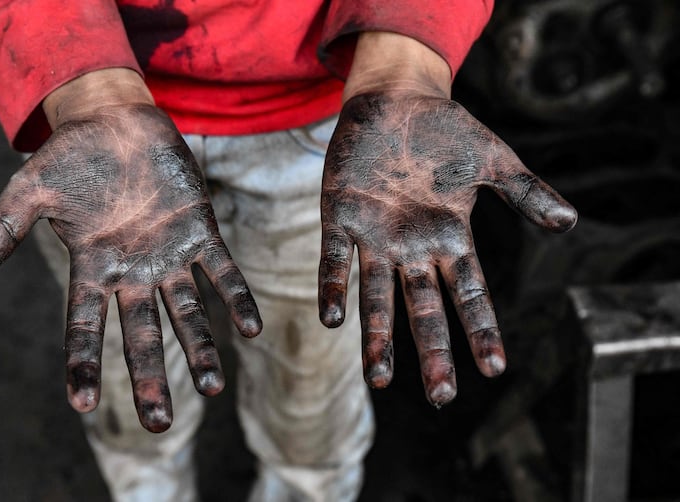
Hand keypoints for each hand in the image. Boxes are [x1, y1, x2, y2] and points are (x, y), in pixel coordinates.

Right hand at [0, 100, 261, 431]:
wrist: (115, 120)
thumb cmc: (70, 157)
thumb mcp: (30, 191)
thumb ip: (5, 229)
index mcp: (93, 268)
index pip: (85, 326)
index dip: (84, 364)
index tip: (84, 405)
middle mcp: (134, 272)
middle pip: (142, 333)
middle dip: (151, 376)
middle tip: (160, 424)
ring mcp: (170, 256)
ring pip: (187, 312)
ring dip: (200, 348)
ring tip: (213, 388)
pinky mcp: (201, 232)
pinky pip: (222, 271)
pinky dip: (236, 297)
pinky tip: (251, 328)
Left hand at [318, 90, 575, 405]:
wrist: (394, 99)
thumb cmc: (444, 130)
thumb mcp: (491, 160)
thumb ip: (524, 192)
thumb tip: (569, 221)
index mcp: (450, 236)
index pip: (470, 293)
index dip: (482, 330)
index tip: (495, 368)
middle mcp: (413, 246)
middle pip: (425, 308)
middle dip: (433, 351)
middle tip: (442, 396)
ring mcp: (375, 235)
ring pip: (377, 296)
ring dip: (378, 337)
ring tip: (378, 379)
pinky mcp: (340, 216)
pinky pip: (334, 259)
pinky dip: (333, 287)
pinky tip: (333, 319)